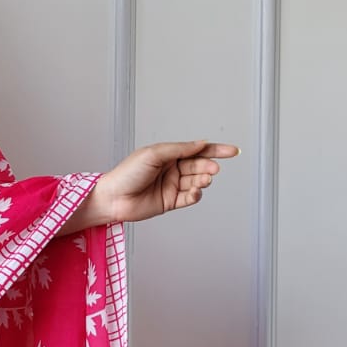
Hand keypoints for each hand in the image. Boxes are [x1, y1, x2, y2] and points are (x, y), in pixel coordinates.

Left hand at [99, 140, 238, 224]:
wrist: (113, 198)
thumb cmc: (127, 173)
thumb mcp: (154, 154)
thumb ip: (179, 149)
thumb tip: (201, 143)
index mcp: (168, 154)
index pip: (197, 150)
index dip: (216, 150)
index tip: (233, 151)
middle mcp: (172, 169)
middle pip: (199, 166)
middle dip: (208, 167)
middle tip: (213, 169)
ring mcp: (172, 186)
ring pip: (196, 181)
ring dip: (203, 180)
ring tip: (202, 180)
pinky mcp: (170, 202)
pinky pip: (189, 198)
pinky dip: (196, 195)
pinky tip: (195, 192)